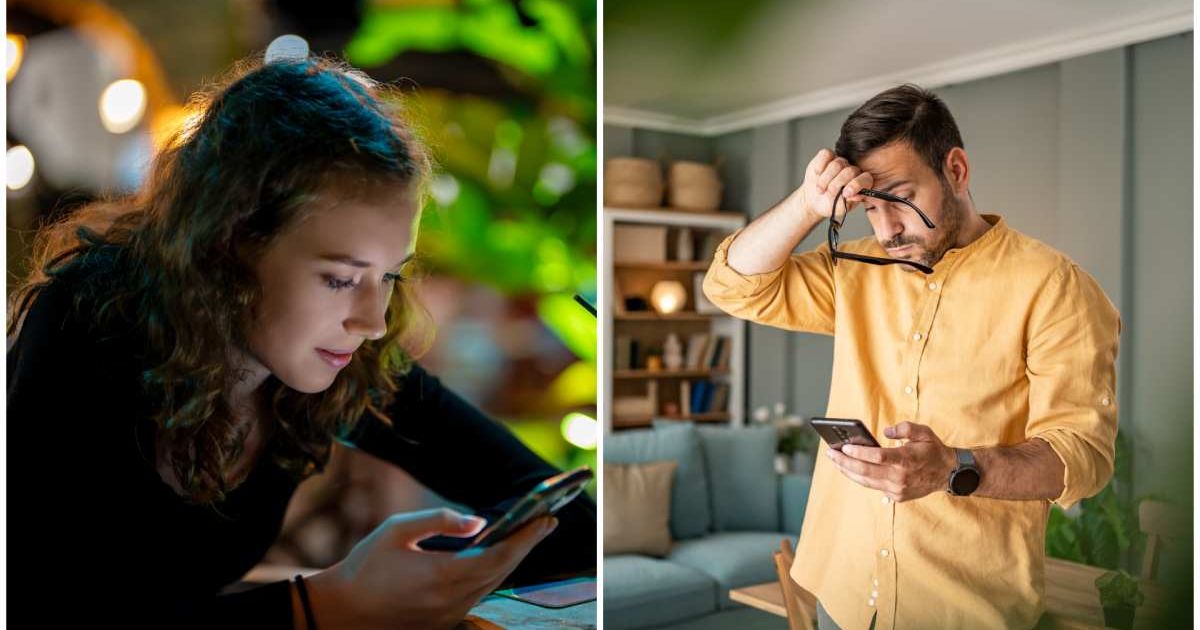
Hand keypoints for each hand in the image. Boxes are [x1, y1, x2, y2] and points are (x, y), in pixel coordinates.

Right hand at [305, 507, 556, 629]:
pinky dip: (491, 575)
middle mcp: (451, 600)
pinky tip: (496, 558)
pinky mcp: (443, 622)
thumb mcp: (397, 530)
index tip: (546, 519)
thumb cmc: (367, 564)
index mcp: (442, 575)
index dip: (526, 538)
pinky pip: (477, 595)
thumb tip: (480, 522)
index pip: (499, 556)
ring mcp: (448, 615)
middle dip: (526, 545)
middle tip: (545, 521)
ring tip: (526, 535)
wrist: (343, 609)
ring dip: (510, 560)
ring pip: (492, 585)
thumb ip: (440, 521)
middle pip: (502, 571)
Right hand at [797, 148, 873, 221]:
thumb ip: (849, 202)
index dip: (856, 185)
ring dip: (825, 179)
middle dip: (836, 185)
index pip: (865, 179)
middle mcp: (853, 170)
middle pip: (849, 171)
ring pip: (836, 164)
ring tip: (820, 189)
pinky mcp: (828, 156)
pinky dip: (820, 165)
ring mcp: (840, 162)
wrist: (815, 199)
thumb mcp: (840, 208)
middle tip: (828, 194)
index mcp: (861, 183)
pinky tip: (817, 174)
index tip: (845, 194)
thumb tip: (853, 195)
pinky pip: (826, 154)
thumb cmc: (831, 204)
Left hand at [826, 422, 956, 501]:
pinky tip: (850, 469)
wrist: (949, 474)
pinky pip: (874, 486)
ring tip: (835, 461)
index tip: (844, 447)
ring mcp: (898, 489)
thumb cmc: (933, 450)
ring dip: (848, 471)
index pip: (877, 457)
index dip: (858, 453)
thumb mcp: (924, 432)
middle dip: (844, 462)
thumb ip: (905, 428)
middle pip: (865, 471)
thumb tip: (885, 432)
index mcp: (906, 460)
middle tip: (830, 453)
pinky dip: (860, 477)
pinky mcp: (897, 496)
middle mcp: (900, 477)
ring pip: (866, 481)